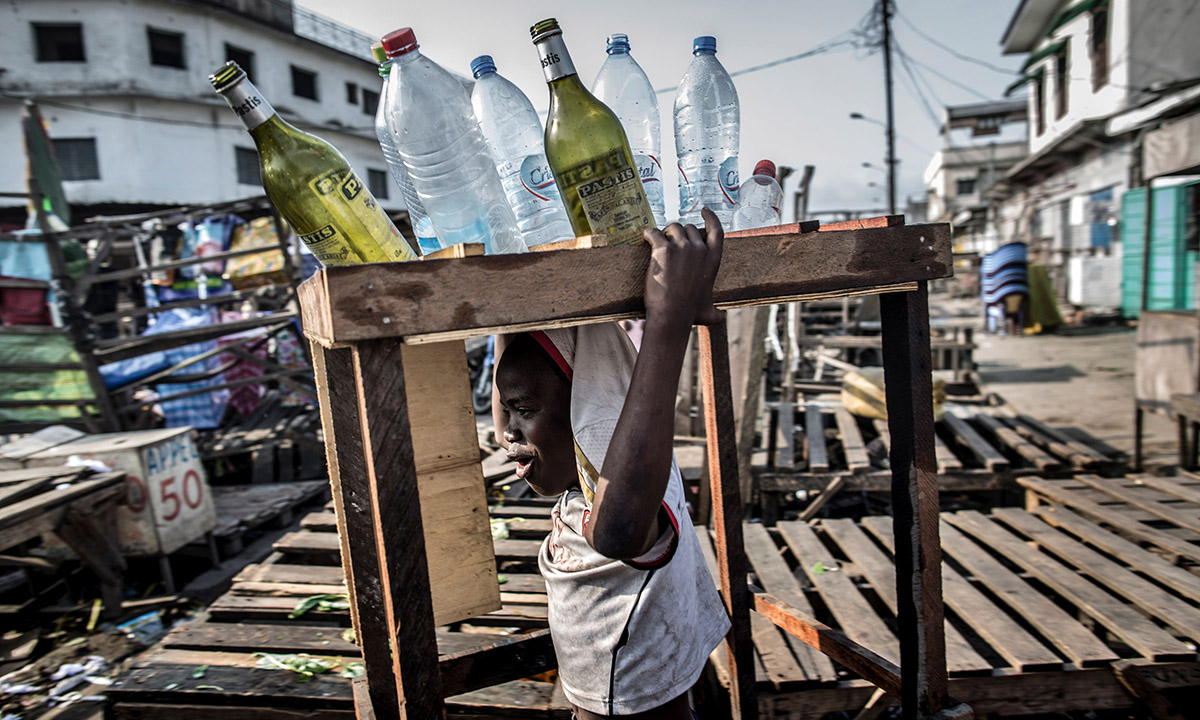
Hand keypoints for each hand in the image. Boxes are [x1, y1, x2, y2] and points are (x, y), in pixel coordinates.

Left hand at [642, 207, 723, 330]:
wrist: (672, 314)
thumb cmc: (689, 314)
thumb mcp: (708, 311)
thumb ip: (716, 312)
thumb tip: (722, 318)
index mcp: (713, 259)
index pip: (717, 231)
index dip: (710, 218)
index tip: (704, 210)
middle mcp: (700, 250)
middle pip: (689, 228)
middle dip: (678, 232)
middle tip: (669, 241)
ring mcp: (682, 248)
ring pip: (672, 228)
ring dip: (664, 233)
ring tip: (657, 242)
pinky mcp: (663, 249)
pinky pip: (654, 233)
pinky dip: (648, 234)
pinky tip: (645, 238)